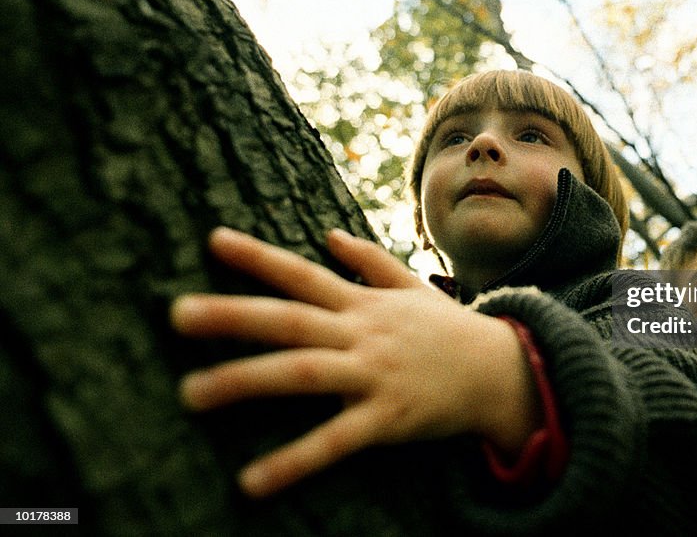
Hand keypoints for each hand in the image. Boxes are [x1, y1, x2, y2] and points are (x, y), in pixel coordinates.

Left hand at [172, 227, 538, 496]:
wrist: (502, 372)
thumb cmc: (449, 330)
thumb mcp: (413, 287)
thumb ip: (370, 261)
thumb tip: (327, 234)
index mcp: (363, 304)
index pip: (302, 273)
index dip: (258, 257)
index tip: (212, 239)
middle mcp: (362, 332)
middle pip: (288, 320)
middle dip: (232, 315)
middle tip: (176, 314)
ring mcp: (374, 374)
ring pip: (300, 373)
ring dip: (243, 381)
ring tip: (189, 393)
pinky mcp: (388, 418)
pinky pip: (334, 441)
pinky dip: (292, 461)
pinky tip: (250, 481)